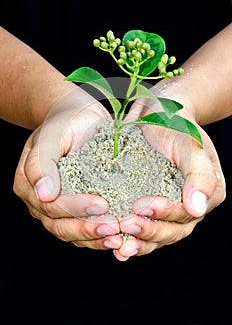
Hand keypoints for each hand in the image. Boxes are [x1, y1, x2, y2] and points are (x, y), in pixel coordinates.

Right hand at [13, 88, 121, 248]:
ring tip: (119, 238)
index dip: (75, 208)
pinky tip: (119, 237)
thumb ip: (42, 160)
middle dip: (87, 229)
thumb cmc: (65, 122)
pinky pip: (84, 231)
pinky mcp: (75, 211)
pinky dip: (100, 237)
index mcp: (29, 184)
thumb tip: (44, 194)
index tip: (101, 203)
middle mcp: (40, 201)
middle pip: (60, 226)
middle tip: (114, 227)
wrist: (79, 119)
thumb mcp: (53, 133)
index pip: (50, 205)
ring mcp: (58, 209)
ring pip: (72, 234)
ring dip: (95, 239)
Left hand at [105, 97, 225, 260]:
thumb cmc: (177, 127)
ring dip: (138, 243)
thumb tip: (197, 209)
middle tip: (125, 225)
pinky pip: (144, 231)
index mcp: (207, 194)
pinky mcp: (151, 211)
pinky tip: (114, 245)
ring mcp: (170, 212)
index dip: (164, 213)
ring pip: (158, 238)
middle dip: (148, 231)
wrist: (159, 118)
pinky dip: (131, 240)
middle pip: (172, 231)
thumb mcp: (191, 145)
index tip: (141, 206)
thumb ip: (200, 175)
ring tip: (119, 246)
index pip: (187, 214)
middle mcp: (191, 208)